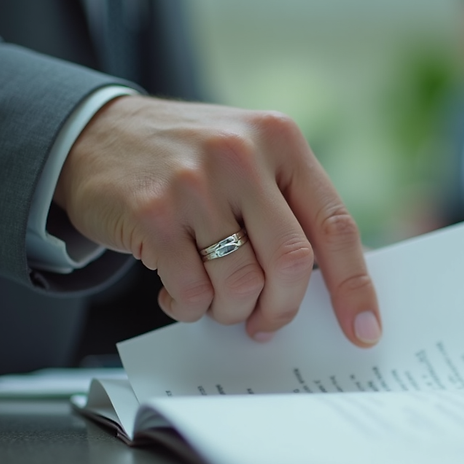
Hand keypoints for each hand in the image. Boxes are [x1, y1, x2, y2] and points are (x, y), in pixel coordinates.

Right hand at [54, 96, 380, 345]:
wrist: (98, 135)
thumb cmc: (192, 163)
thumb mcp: (252, 161)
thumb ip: (294, 209)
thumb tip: (343, 283)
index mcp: (282, 141)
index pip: (336, 224)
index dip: (354, 284)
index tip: (365, 328)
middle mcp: (243, 154)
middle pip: (292, 262)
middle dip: (283, 308)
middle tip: (266, 324)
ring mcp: (194, 181)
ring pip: (241, 282)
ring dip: (231, 311)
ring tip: (215, 300)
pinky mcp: (151, 210)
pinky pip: (190, 289)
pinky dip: (190, 307)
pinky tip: (179, 291)